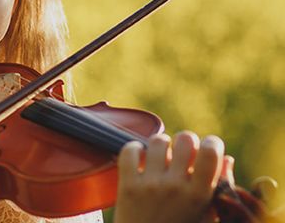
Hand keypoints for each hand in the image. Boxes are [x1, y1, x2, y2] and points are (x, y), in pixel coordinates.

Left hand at [113, 131, 231, 222]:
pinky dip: (133, 149)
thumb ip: (218, 189)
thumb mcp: (205, 216)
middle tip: (182, 153)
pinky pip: (129, 151)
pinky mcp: (127, 185)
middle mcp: (175, 187)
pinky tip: (140, 158)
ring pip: (158, 141)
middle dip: (186, 142)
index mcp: (199, 195)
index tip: (207, 148)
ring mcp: (150, 185)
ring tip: (161, 157)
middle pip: (185, 139)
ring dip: (161, 145)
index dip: (212, 143)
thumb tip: (226, 159)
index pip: (210, 152)